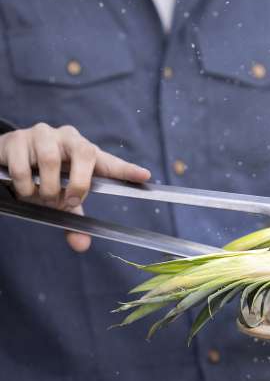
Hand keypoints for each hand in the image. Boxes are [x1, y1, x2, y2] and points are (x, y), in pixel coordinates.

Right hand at [0, 123, 150, 251]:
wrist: (6, 158)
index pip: (110, 162)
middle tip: (68, 201)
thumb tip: (82, 245)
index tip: (145, 176)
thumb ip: (72, 217)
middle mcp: (68, 138)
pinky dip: (24, 186)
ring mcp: (43, 134)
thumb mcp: (61, 197)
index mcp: (85, 152)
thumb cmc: (44, 177)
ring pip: (50, 161)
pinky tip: (23, 188)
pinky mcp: (17, 139)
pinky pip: (23, 167)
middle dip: (78, 183)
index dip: (127, 170)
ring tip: (42, 196)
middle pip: (84, 154)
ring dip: (47, 188)